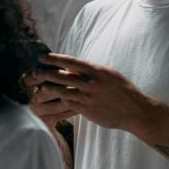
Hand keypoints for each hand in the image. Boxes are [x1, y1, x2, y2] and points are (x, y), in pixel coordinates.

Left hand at [26, 53, 146, 130]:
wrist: (134, 110)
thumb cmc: (122, 90)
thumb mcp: (109, 74)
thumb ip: (91, 71)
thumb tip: (73, 67)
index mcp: (97, 70)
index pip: (70, 61)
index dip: (54, 59)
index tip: (42, 57)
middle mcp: (90, 83)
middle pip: (61, 76)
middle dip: (45, 73)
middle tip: (34, 72)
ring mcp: (87, 97)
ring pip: (61, 91)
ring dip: (49, 88)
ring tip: (40, 87)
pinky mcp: (86, 110)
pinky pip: (68, 103)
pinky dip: (61, 99)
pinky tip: (55, 98)